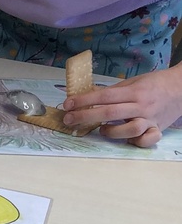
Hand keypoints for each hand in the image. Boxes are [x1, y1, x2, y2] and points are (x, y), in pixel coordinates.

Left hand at [62, 65, 181, 148]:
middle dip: (86, 116)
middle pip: (110, 112)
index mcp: (135, 91)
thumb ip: (114, 91)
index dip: (85, 100)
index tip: (67, 104)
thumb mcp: (134, 81)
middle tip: (69, 119)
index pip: (105, 95)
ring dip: (111, 132)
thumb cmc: (155, 83)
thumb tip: (88, 97)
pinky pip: (147, 140)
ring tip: (102, 130)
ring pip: (130, 129)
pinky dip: (136, 142)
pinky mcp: (158, 129)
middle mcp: (142, 105)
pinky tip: (127, 139)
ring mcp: (150, 118)